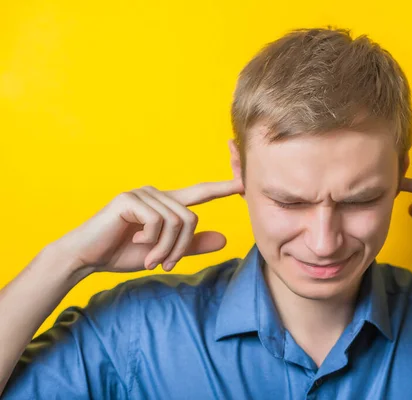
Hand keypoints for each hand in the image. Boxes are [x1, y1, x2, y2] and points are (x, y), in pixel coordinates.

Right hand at [54, 179, 244, 272]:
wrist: (86, 258)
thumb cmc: (122, 253)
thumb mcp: (165, 252)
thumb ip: (192, 245)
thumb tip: (224, 239)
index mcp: (166, 204)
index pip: (200, 193)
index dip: (223, 188)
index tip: (245, 183)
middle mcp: (157, 194)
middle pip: (191, 218)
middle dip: (181, 247)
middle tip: (164, 263)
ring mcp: (142, 194)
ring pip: (178, 221)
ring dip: (166, 248)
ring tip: (150, 258)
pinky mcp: (130, 199)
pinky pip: (159, 222)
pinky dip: (153, 241)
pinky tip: (136, 243)